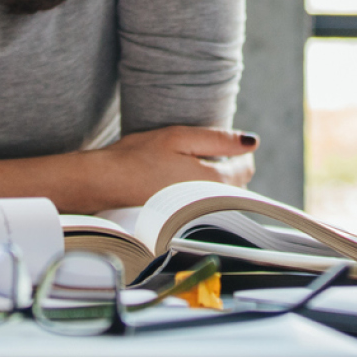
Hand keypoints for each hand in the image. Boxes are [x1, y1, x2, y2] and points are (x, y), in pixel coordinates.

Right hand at [83, 126, 258, 205]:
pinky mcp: (180, 219)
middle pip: (235, 185)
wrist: (104, 182)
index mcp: (213, 181)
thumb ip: (218, 139)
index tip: (225, 143)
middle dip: (229, 167)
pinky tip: (179, 181)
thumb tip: (252, 142)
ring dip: (214, 181)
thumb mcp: (180, 137)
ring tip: (191, 165)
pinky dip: (199, 192)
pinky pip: (202, 204)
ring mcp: (194, 214)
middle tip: (206, 151)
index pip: (245, 169)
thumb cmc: (139, 156)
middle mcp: (208, 203)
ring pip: (219, 196)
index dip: (240, 152)